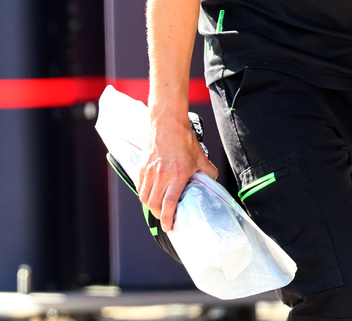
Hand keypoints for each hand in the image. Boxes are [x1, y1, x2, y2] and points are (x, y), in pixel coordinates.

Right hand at [137, 111, 218, 232]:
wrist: (167, 123)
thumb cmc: (184, 140)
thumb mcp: (201, 157)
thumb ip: (208, 172)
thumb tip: (211, 183)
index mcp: (177, 175)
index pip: (169, 204)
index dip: (168, 219)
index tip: (169, 227)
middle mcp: (161, 175)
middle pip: (154, 204)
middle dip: (159, 216)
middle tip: (165, 219)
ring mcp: (150, 171)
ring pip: (145, 197)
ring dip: (150, 206)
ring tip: (157, 208)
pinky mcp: (142, 166)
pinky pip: (140, 186)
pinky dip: (144, 194)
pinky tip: (150, 194)